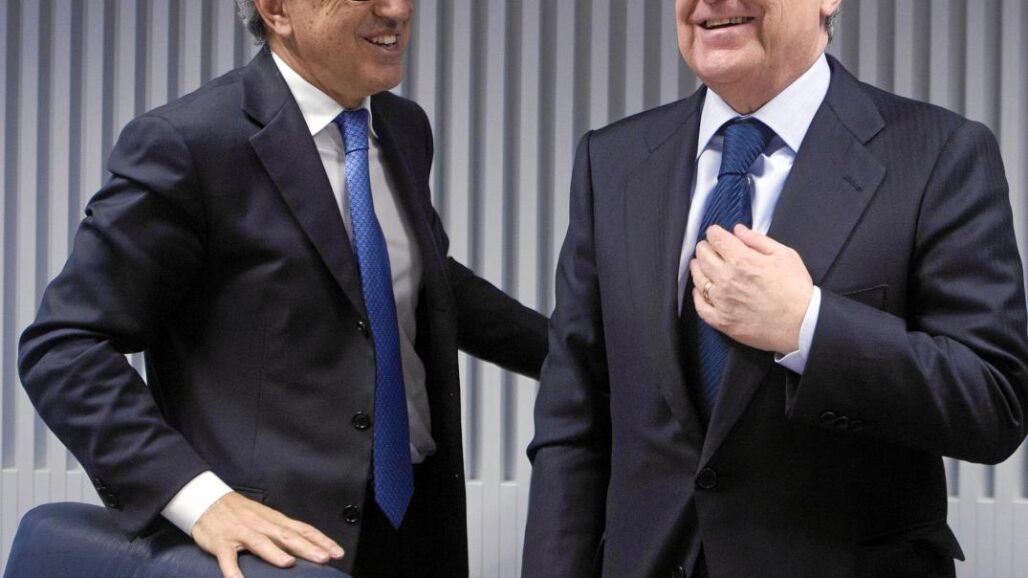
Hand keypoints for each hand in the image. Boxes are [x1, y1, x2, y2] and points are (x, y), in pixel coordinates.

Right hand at [191, 492, 343, 577]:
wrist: (207, 500)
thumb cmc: (241, 513)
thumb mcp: (266, 518)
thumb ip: (284, 531)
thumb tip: (308, 544)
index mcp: (275, 520)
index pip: (303, 529)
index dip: (321, 540)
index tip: (338, 552)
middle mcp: (261, 525)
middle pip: (287, 536)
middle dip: (307, 547)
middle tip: (324, 558)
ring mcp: (241, 533)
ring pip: (260, 543)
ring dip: (274, 553)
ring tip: (288, 563)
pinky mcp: (221, 542)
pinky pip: (227, 558)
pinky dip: (232, 571)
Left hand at [689, 224, 812, 353]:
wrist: (803, 324)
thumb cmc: (796, 289)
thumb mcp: (784, 255)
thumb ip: (757, 240)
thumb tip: (738, 230)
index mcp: (742, 261)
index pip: (717, 239)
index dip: (714, 233)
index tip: (715, 233)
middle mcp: (727, 280)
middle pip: (703, 257)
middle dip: (704, 248)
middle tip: (706, 247)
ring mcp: (722, 302)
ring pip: (698, 280)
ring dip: (697, 268)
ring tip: (698, 264)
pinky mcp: (722, 321)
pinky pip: (700, 307)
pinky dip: (697, 296)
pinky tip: (699, 291)